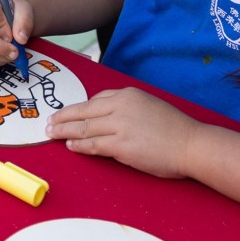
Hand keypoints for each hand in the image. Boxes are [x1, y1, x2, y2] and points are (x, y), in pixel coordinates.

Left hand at [45, 88, 201, 179]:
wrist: (191, 144)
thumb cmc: (173, 127)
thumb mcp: (147, 104)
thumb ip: (125, 106)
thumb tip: (103, 113)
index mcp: (126, 94)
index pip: (94, 100)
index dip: (76, 109)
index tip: (65, 113)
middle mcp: (120, 107)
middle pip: (83, 112)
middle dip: (62, 118)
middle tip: (48, 122)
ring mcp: (120, 127)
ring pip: (84, 128)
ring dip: (65, 131)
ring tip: (52, 134)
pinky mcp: (122, 146)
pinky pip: (94, 145)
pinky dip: (79, 145)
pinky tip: (70, 146)